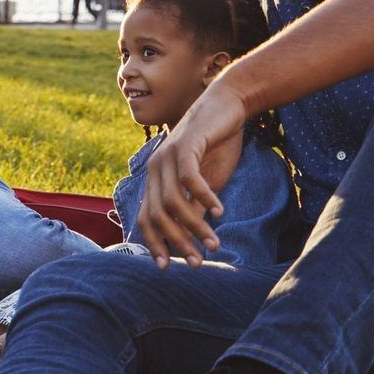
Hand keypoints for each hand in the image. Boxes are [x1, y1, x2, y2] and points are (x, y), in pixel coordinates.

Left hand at [138, 82, 247, 268]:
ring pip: (174, 201)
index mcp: (156, 179)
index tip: (166, 267)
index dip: (154, 243)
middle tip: (196, 263)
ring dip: (194, 226)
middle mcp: (155, 169)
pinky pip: (190, 179)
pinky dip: (204, 197)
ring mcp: (167, 155)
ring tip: (214, 243)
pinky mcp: (186, 145)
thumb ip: (194, 207)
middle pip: (158, 215)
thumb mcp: (205, 183)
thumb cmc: (216, 145)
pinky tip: (220, 211)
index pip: (146, 218)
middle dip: (176, 242)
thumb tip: (190, 239)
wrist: (227, 106)